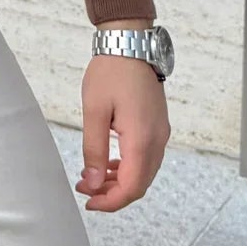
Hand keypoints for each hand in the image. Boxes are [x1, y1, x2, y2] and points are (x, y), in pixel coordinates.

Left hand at [75, 53, 170, 211]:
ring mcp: (161, 133)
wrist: (130, 43)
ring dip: (120, 181)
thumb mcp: (94, 111)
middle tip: (85, 190)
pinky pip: (147, 157)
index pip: (132, 187)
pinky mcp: (158, 125)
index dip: (110, 202)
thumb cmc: (111, 72)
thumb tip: (93, 183)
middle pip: (140, 184)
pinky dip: (129, 167)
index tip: (89, 202)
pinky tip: (109, 164)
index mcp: (142, 139)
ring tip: (92, 178)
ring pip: (144, 172)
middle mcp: (158, 140)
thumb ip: (94, 150)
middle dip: (113, 194)